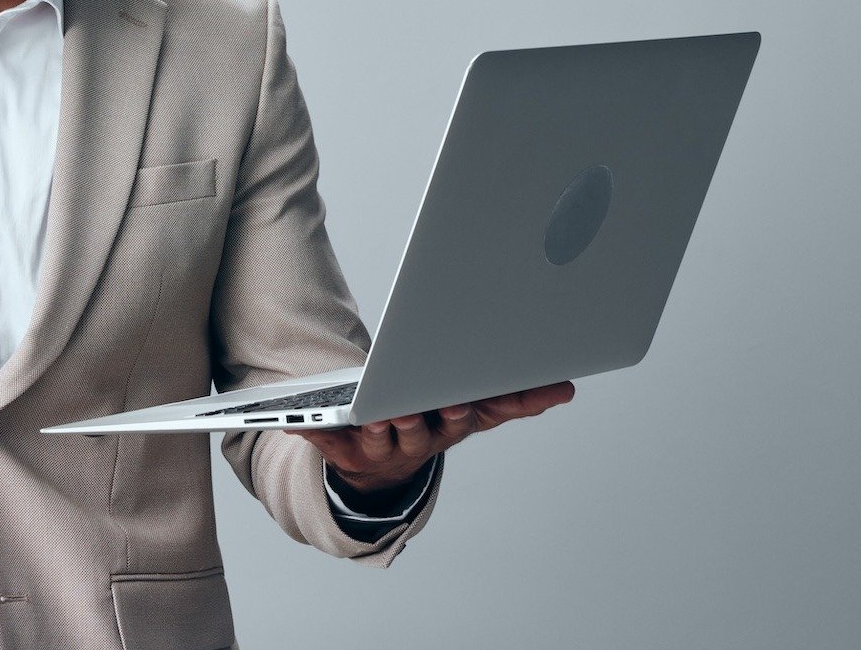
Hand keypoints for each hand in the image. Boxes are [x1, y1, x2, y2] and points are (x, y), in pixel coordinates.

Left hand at [293, 380, 575, 497]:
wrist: (381, 471)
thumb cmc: (430, 422)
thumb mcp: (477, 409)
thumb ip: (518, 398)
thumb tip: (566, 389)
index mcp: (449, 427)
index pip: (463, 420)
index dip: (460, 412)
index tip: (459, 400)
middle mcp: (415, 440)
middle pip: (417, 430)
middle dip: (415, 419)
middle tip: (408, 406)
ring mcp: (377, 446)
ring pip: (374, 434)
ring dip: (369, 423)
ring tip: (364, 407)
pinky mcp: (339, 447)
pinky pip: (322, 437)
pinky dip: (308, 428)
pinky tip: (294, 418)